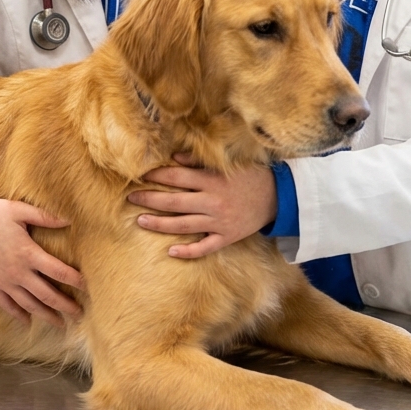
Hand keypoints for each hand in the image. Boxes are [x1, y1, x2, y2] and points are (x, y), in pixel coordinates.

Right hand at [0, 198, 83, 327]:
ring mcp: (3, 282)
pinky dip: (18, 316)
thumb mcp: (19, 210)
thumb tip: (69, 219)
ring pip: (29, 305)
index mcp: (28, 254)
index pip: (58, 271)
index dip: (75, 280)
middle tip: (80, 314)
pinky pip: (7, 306)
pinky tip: (27, 323)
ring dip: (46, 315)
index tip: (88, 287)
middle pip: (47, 294)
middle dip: (65, 306)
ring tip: (60, 324)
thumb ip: (45, 217)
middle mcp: (18, 273)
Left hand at [127, 154, 276, 258]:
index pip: (177, 177)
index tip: (141, 175)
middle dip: (150, 199)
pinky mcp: (227, 237)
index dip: (157, 176)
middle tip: (131, 197)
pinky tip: (171, 252)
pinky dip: (188, 251)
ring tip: (140, 221)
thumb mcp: (228, 164)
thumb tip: (175, 157)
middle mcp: (212, 201)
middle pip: (174, 202)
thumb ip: (200, 161)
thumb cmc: (251, 176)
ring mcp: (219, 222)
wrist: (279, 197)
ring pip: (183, 225)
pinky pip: (205, 247)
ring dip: (159, 224)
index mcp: (212, 180)